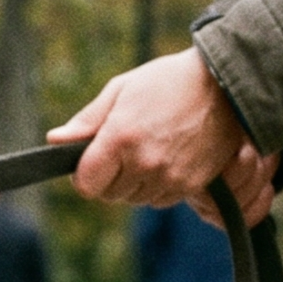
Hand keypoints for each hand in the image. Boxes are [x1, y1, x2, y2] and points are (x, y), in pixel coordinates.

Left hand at [48, 49, 274, 227]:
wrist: (228, 84)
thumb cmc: (169, 81)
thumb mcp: (122, 89)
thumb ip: (87, 121)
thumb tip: (54, 141)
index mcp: (120, 139)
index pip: (86, 184)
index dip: (85, 175)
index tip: (92, 162)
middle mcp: (144, 163)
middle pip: (110, 194)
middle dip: (110, 178)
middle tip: (125, 151)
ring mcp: (170, 177)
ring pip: (136, 199)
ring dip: (136, 183)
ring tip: (150, 150)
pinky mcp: (192, 184)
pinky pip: (162, 200)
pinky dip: (159, 187)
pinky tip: (169, 160)